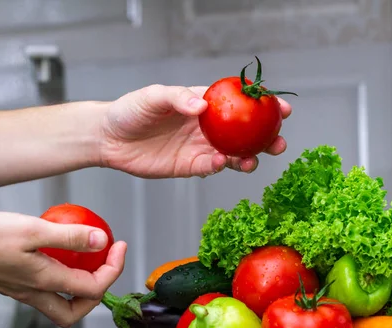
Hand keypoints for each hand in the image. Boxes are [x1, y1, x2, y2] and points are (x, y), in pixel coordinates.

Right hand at [0, 212, 125, 327]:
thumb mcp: (33, 230)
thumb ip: (69, 237)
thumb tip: (101, 241)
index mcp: (45, 281)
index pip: (94, 288)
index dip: (115, 269)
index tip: (119, 246)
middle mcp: (36, 292)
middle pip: (77, 310)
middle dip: (99, 292)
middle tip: (107, 265)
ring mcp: (24, 291)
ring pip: (61, 303)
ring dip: (81, 286)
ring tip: (89, 259)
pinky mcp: (15, 284)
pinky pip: (46, 289)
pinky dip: (61, 276)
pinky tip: (59, 251)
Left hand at [99, 84, 291, 177]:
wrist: (109, 139)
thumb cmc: (130, 110)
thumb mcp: (152, 97)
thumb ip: (177, 98)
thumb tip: (203, 106)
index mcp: (205, 103)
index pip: (240, 103)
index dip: (263, 105)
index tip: (282, 108)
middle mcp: (208, 126)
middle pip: (245, 133)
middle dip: (266, 138)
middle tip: (279, 142)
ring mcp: (201, 147)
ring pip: (234, 153)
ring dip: (248, 157)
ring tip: (254, 159)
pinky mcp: (190, 166)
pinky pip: (212, 167)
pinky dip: (220, 166)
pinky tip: (222, 163)